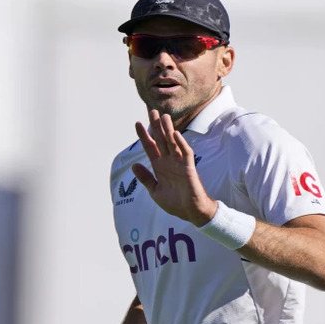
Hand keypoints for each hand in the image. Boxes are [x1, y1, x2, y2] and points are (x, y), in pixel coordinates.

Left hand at [133, 109, 216, 225]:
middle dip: (156, 126)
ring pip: (173, 142)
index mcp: (160, 166)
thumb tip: (134, 165)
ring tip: (163, 116)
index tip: (137, 123)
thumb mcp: (154, 191)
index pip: (150, 147)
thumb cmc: (175, 203)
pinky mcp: (189, 168)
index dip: (144, 135)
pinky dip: (181, 143)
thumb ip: (145, 178)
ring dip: (168, 130)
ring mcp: (179, 164)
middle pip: (161, 140)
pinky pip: (186, 153)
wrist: (190, 212)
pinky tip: (175, 134)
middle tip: (151, 110)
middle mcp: (169, 162)